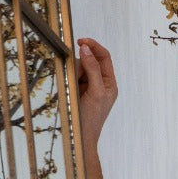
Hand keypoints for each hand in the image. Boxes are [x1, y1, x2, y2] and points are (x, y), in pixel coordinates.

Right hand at [76, 36, 117, 150]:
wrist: (79, 137)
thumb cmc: (91, 119)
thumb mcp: (95, 92)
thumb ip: (92, 69)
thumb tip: (86, 49)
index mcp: (109, 83)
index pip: (104, 56)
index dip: (93, 46)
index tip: (81, 41)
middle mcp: (99, 83)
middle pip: (89, 60)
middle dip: (80, 65)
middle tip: (75, 78)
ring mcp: (87, 86)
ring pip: (78, 68)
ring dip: (73, 73)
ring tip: (73, 89)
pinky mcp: (76, 90)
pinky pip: (71, 76)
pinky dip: (68, 79)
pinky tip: (69, 90)